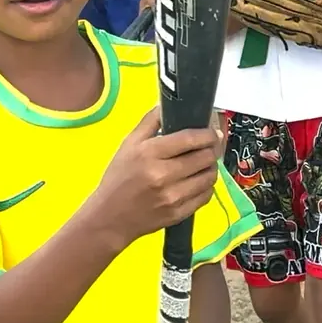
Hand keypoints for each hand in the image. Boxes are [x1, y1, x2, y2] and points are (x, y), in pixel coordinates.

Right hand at [92, 108, 221, 247]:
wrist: (110, 217)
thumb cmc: (118, 179)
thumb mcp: (128, 145)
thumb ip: (149, 122)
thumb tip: (167, 105)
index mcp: (149, 153)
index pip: (190, 139)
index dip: (207, 133)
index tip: (211, 132)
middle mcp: (163, 175)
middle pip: (205, 157)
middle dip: (211, 149)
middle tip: (209, 146)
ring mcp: (172, 196)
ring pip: (209, 176)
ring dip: (210, 167)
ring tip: (203, 163)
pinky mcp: (179, 213)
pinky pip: (206, 196)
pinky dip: (206, 186)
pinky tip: (197, 181)